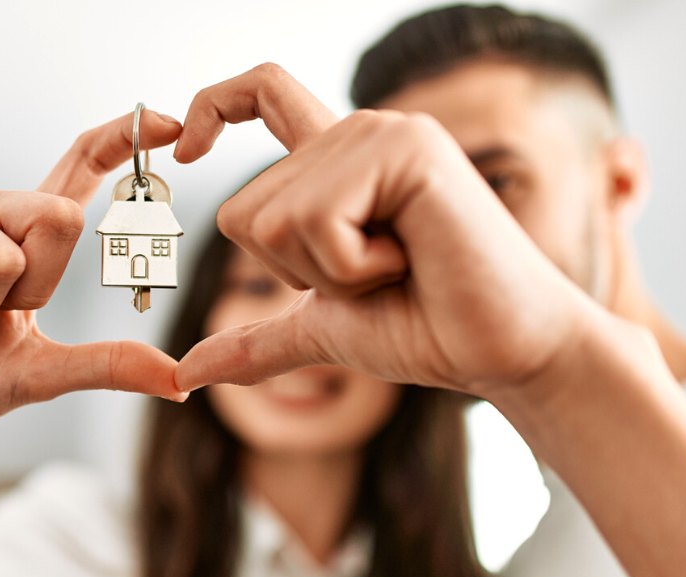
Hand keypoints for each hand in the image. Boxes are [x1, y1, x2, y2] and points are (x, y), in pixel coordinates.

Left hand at [173, 64, 594, 398]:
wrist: (500, 352)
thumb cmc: (425, 329)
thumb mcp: (320, 329)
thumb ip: (254, 340)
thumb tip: (186, 373)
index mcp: (337, 161)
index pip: (261, 94)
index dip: (212, 108)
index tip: (185, 151)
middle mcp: (356, 133)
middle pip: (241, 209)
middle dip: (295, 273)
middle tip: (375, 273)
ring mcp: (382, 135)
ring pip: (272, 219)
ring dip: (329, 273)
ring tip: (397, 264)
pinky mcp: (406, 151)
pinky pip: (317, 221)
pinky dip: (353, 267)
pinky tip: (410, 259)